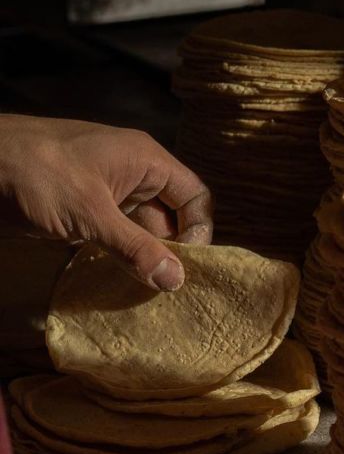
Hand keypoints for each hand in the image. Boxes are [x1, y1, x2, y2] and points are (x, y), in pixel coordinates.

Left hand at [0, 114, 211, 289]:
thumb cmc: (34, 172)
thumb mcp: (90, 213)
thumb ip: (135, 247)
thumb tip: (176, 280)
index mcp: (145, 161)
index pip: (195, 197)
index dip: (199, 231)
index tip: (185, 265)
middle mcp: (134, 176)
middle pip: (173, 218)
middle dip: (172, 252)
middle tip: (165, 287)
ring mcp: (109, 194)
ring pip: (144, 232)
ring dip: (145, 260)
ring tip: (146, 292)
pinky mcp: (87, 213)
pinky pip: (118, 239)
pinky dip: (122, 260)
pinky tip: (121, 283)